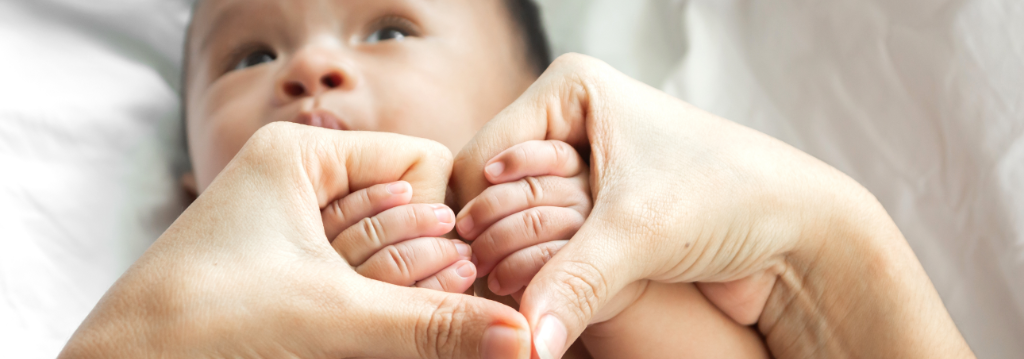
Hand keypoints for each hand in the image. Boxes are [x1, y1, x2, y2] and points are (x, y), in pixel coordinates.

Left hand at [61, 123, 530, 358]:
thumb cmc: (203, 331)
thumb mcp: (336, 320)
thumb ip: (435, 325)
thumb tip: (521, 335)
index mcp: (302, 154)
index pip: (420, 162)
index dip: (444, 217)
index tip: (459, 269)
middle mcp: (298, 181)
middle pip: (408, 207)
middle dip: (433, 260)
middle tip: (460, 299)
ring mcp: (291, 227)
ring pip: (387, 247)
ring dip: (408, 288)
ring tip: (405, 321)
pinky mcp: (287, 271)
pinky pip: (359, 277)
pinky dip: (379, 306)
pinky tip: (381, 333)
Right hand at [452, 54, 972, 357]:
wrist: (799, 232)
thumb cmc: (732, 198)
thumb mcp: (639, 233)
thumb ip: (570, 284)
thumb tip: (525, 345)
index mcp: (569, 92)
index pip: (479, 161)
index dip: (472, 222)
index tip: (476, 279)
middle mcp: (567, 123)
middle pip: (488, 194)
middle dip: (491, 246)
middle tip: (501, 293)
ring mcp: (580, 167)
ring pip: (509, 223)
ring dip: (515, 264)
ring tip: (529, 298)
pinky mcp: (595, 208)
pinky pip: (539, 242)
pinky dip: (539, 274)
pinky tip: (548, 300)